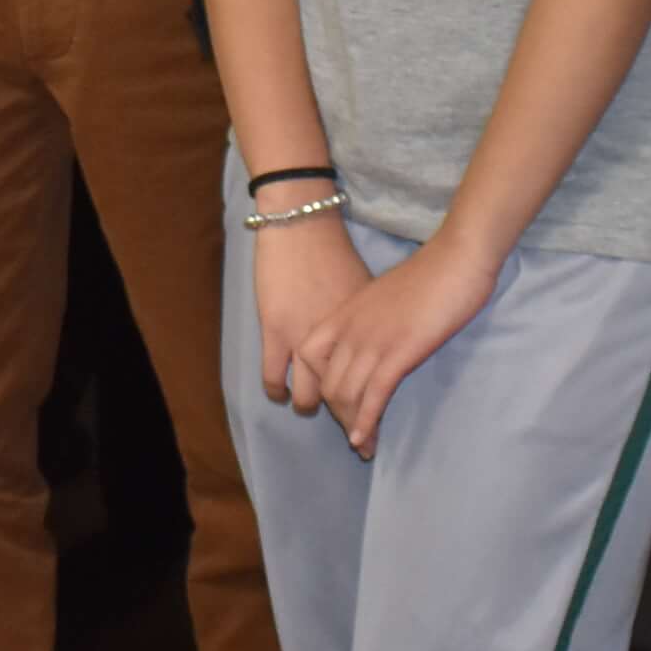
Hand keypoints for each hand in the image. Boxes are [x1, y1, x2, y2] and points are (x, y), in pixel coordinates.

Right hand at [251, 218, 368, 408]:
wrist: (302, 225)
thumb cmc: (334, 252)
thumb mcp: (364, 292)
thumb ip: (368, 325)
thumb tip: (375, 347)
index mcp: (365, 332)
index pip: (373, 384)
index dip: (372, 409)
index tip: (373, 426)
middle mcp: (339, 342)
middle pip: (344, 397)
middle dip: (346, 417)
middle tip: (345, 423)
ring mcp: (305, 338)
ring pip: (310, 396)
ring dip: (311, 406)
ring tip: (311, 406)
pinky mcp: (276, 332)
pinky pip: (275, 378)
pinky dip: (278, 392)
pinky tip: (282, 394)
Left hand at [290, 232, 499, 458]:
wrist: (457, 258)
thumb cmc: (431, 275)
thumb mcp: (387, 297)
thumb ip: (373, 320)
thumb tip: (375, 343)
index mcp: (345, 312)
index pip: (308, 356)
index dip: (316, 383)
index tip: (336, 401)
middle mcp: (351, 328)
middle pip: (328, 383)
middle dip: (339, 415)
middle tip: (357, 435)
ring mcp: (373, 339)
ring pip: (347, 393)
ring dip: (353, 425)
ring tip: (365, 447)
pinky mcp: (399, 351)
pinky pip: (373, 394)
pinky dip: (366, 420)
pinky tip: (364, 439)